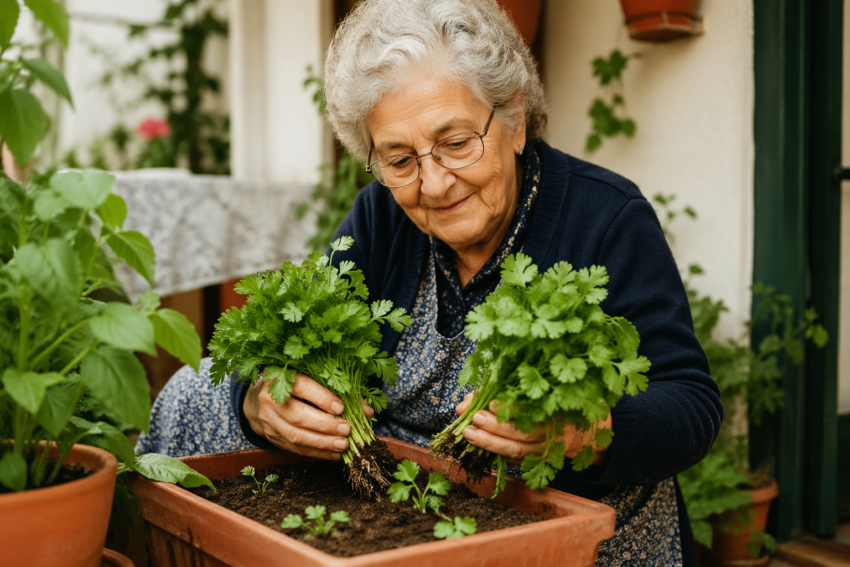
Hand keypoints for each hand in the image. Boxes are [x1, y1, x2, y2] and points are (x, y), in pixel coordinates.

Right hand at [243, 372, 374, 459]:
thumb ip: (339, 390)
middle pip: (297, 415)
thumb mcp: (309, 377)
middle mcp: (270, 399)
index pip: (301, 386)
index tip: (341, 408)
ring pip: (295, 435)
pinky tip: (333, 454)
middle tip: (347, 430)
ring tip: (343, 445)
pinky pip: (295, 448)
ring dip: (322, 443)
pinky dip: (316, 453)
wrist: (257, 398)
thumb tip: (367, 411)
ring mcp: (269, 421)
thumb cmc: (292, 383)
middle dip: (325, 425)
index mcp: (280, 376)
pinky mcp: (271, 437)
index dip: (321, 397)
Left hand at [455, 393, 611, 466]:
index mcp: (557, 408)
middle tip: (474, 418)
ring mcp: (545, 450)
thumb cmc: (554, 401)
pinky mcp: (538, 461)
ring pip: (517, 451)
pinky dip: (495, 453)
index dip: (511, 407)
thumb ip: (503, 390)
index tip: (491, 402)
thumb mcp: (537, 389)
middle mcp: (553, 432)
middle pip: (522, 434)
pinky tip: (478, 446)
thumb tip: (468, 400)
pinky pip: (515, 459)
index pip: (532, 408)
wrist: (583, 430)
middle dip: (496, 427)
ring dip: (490, 443)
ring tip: (469, 434)